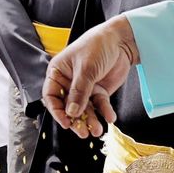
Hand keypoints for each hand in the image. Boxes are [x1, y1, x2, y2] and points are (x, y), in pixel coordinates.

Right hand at [43, 17, 139, 136]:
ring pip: (84, 109)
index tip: (66, 122)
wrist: (122, 40)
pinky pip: (99, 105)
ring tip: (97, 130)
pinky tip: (109, 117)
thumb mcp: (86, 69)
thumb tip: (72, 112)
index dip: (57, 111)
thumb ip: (79, 92)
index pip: (52, 96)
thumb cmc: (98, 45)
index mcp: (58, 73)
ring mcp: (84, 88)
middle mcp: (69, 82)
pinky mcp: (99, 90)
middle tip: (83, 132)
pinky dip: (104, 112)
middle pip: (68, 107)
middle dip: (76, 120)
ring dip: (91, 120)